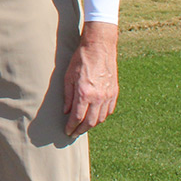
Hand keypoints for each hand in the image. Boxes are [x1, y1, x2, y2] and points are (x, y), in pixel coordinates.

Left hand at [63, 20, 118, 136]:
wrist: (99, 48)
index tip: (67, 131)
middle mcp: (98, 97)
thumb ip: (67, 96)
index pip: (77, 117)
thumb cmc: (80, 60)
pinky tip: (96, 117)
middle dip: (81, 130)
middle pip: (90, 122)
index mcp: (84, 93)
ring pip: (101, 118)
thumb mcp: (68, 76)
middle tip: (74, 133)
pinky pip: (109, 111)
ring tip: (83, 127)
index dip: (71, 126)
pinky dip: (102, 117)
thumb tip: (66, 112)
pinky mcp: (115, 93)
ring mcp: (108, 96)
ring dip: (92, 125)